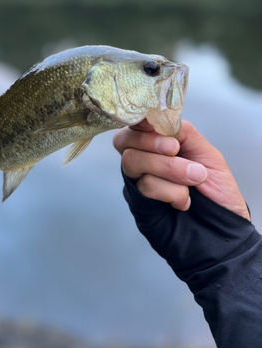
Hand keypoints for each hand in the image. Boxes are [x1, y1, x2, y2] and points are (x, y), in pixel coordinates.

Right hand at [113, 119, 249, 220]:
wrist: (221, 227)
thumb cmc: (216, 190)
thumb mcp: (206, 153)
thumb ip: (183, 132)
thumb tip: (160, 120)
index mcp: (158, 143)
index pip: (134, 124)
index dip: (140, 121)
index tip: (156, 124)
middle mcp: (142, 159)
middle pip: (125, 141)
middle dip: (151, 143)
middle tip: (176, 150)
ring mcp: (138, 181)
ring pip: (132, 162)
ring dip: (168, 169)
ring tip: (194, 179)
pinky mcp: (139, 202)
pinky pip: (144, 186)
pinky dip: (170, 191)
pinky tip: (184, 200)